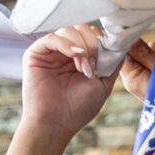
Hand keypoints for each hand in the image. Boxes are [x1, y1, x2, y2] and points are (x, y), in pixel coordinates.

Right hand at [19, 24, 129, 140]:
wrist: (55, 125)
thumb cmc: (78, 110)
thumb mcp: (103, 85)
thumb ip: (112, 64)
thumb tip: (119, 44)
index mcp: (79, 59)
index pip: (91, 36)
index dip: (101, 41)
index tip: (106, 55)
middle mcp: (64, 53)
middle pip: (81, 29)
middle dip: (91, 42)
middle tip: (93, 62)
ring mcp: (50, 53)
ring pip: (67, 30)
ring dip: (80, 44)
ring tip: (83, 66)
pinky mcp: (35, 55)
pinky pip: (51, 38)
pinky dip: (65, 43)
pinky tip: (75, 55)